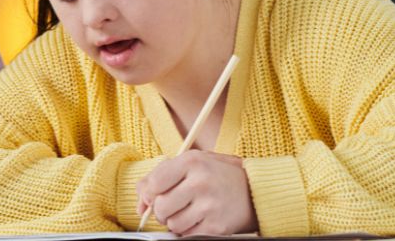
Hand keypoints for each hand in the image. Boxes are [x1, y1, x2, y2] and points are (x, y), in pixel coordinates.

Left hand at [135, 150, 258, 235]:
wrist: (255, 191)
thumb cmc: (218, 175)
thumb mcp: (192, 163)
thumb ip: (161, 176)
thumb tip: (140, 204)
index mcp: (192, 161)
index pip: (153, 183)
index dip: (148, 194)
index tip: (154, 196)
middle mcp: (200, 182)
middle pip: (160, 207)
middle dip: (161, 210)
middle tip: (172, 206)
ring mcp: (210, 205)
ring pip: (172, 224)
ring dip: (176, 222)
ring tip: (189, 211)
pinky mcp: (216, 226)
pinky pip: (187, 235)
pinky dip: (189, 231)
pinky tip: (199, 219)